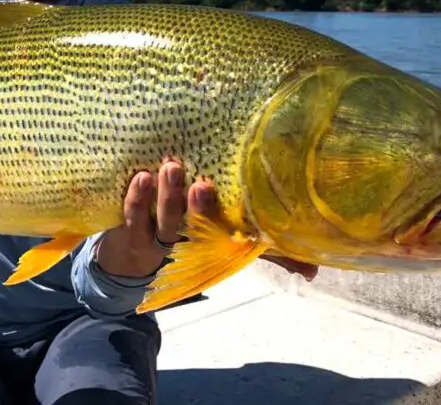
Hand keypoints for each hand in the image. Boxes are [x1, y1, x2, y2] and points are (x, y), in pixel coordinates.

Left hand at [93, 160, 318, 281]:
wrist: (125, 257)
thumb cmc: (185, 234)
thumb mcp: (224, 244)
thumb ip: (269, 252)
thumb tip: (315, 272)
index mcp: (209, 243)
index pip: (227, 238)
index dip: (239, 230)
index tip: (250, 211)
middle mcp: (182, 241)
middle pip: (191, 227)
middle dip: (198, 209)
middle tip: (202, 184)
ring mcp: (153, 235)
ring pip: (160, 219)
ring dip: (164, 197)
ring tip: (167, 169)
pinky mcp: (127, 228)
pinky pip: (130, 215)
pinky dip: (135, 198)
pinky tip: (140, 177)